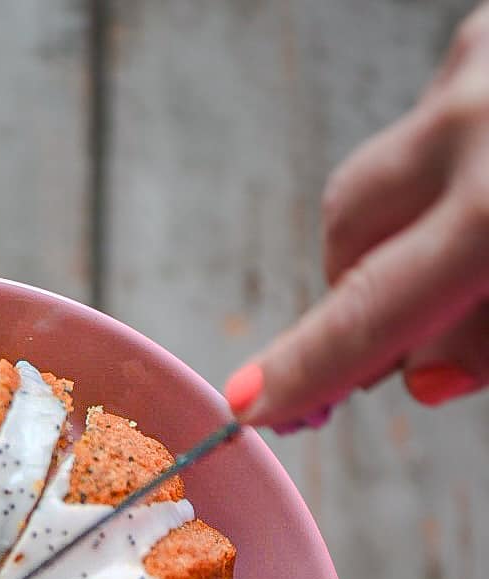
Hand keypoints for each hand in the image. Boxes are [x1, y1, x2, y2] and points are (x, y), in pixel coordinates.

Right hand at [225, 3, 488, 426]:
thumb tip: (421, 378)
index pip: (370, 311)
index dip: (305, 366)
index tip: (247, 406)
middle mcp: (474, 121)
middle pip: (349, 231)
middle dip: (360, 289)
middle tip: (410, 338)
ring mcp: (476, 61)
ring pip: (386, 178)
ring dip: (410, 227)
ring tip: (472, 248)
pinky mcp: (485, 33)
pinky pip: (439, 124)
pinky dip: (458, 168)